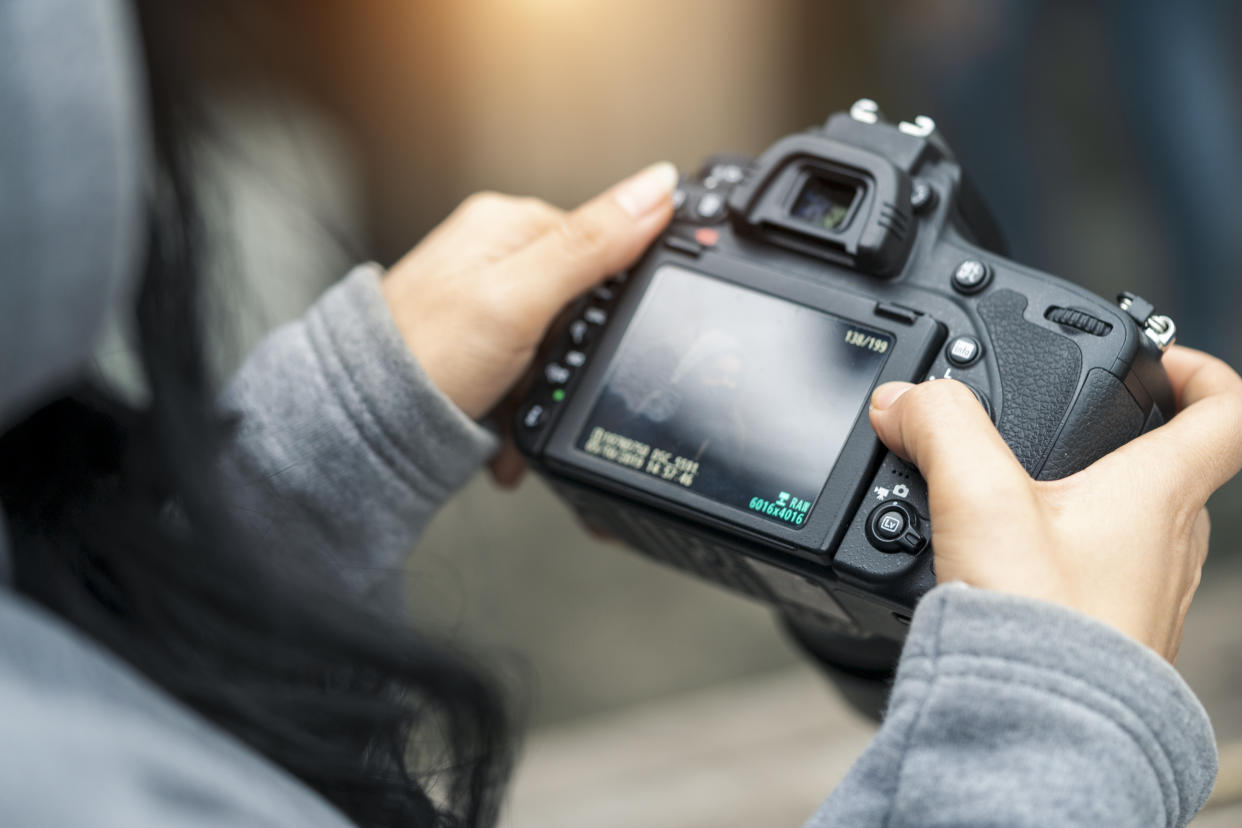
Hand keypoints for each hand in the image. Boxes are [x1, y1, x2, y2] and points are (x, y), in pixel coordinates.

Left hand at [380, 163, 676, 482]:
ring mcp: (483, 299)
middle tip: (543, 388)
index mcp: (507, 224)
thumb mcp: (520, 298)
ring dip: (545, 391)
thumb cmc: (424, 357)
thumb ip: (591, 245)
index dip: (609, 301)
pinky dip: (522, 404)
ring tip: (514, 412)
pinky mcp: (476, 341)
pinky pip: (526, 369)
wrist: (365, 425)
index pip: (601, 242)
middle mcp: (494, 253)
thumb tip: (657, 187)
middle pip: (579, 302)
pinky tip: (504, 421)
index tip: (600, 343)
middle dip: (571, 359)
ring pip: (555, 344)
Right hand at [868, 346, 1241, 661]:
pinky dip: (1063, 553)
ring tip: (1016, 498)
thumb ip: (941, 429)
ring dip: (1087, 498)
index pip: (1225, 410)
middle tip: (1061, 428)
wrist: (1042, 730)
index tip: (1156, 358)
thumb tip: (906, 399)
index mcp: (1157, 493)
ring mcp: (1148, 594)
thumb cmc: (1042, 624)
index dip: (1198, 369)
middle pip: (1171, 465)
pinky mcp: (1113, 634)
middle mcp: (1168, 542)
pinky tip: (1006, 563)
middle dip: (1118, 436)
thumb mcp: (980, 500)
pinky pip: (1102, 574)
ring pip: (1135, 522)